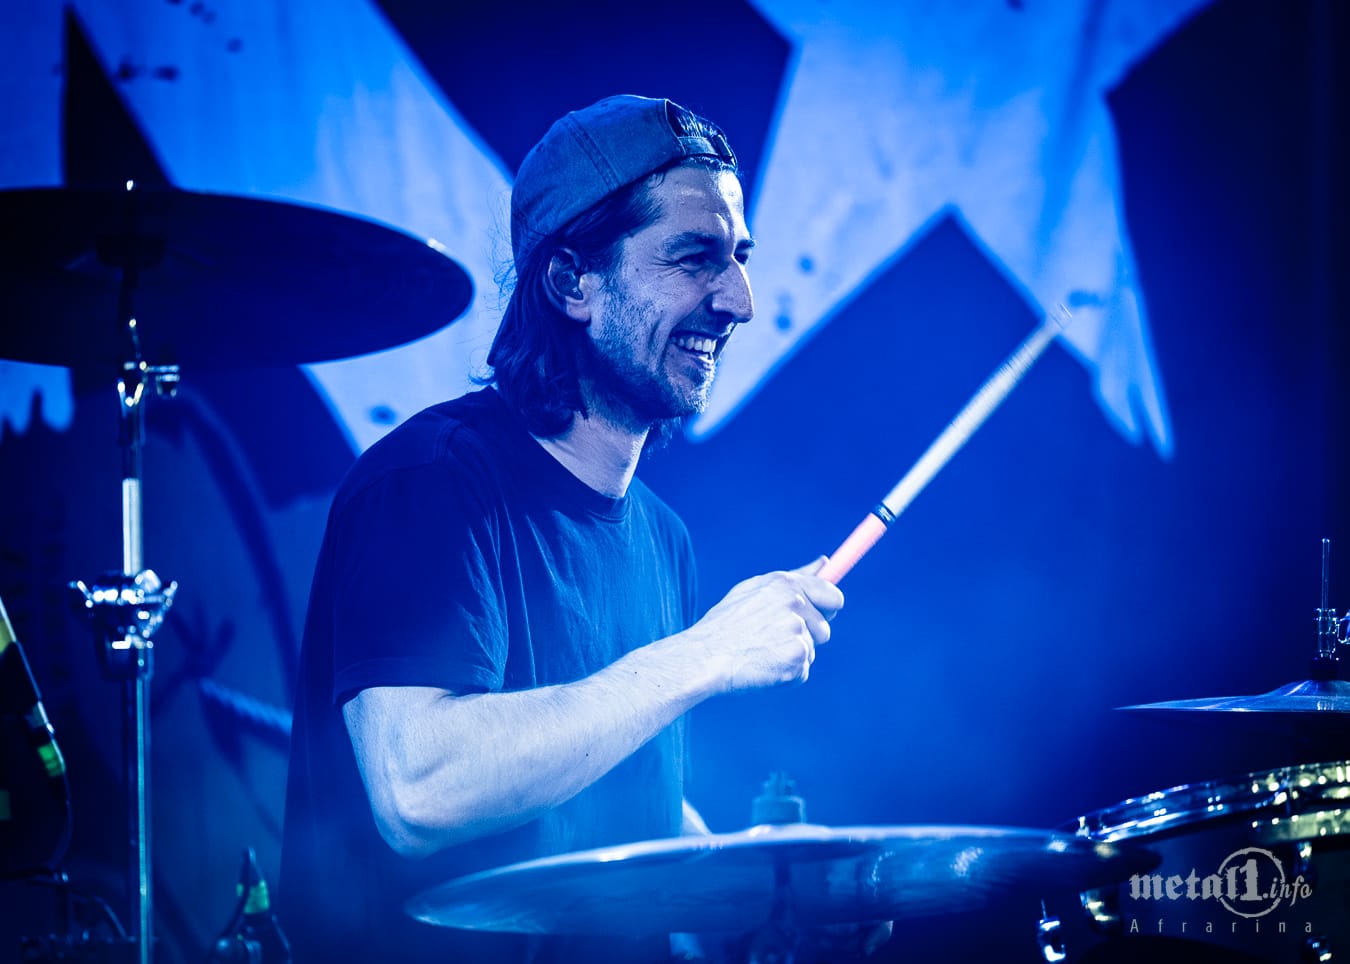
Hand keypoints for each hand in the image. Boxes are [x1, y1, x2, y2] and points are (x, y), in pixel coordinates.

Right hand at [684, 558, 843, 692]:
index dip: (826, 610)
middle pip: (824, 628)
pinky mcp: (796, 659)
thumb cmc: (726, 624)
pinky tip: (762, 668)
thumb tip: (825, 562)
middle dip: (806, 637)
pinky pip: (802, 672)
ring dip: (793, 656)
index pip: (833, 597)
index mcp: (785, 584)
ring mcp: (797, 632)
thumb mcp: (756, 590)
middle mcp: (795, 604)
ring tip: (762, 652)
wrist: (704, 657)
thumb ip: (796, 576)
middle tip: (772, 639)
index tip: (818, 617)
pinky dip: (786, 675)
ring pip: (811, 651)